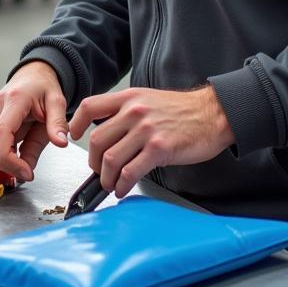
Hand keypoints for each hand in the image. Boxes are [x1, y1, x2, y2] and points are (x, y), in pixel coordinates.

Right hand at [0, 61, 67, 181]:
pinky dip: (2, 154)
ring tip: (24, 164)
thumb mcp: (57, 103)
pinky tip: (17, 155)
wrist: (34, 73)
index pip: (2, 134)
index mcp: (14, 99)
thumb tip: (60, 143)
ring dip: (4, 161)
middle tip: (27, 173)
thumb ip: (57, 124)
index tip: (26, 172)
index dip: (10, 159)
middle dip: (7, 165)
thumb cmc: (44, 86)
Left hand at [69, 86, 234, 197]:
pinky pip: (130, 172)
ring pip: (111, 159)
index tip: (74, 137)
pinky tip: (122, 189)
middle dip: (94, 162)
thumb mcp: (148, 99)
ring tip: (110, 184)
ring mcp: (147, 130)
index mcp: (129, 98)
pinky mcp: (160, 149)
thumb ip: (127, 112)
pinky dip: (121, 185)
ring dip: (106, 178)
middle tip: (99, 171)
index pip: (90, 107)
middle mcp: (134, 112)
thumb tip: (108, 134)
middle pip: (97, 140)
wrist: (213, 113)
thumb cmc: (183, 110)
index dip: (76, 124)